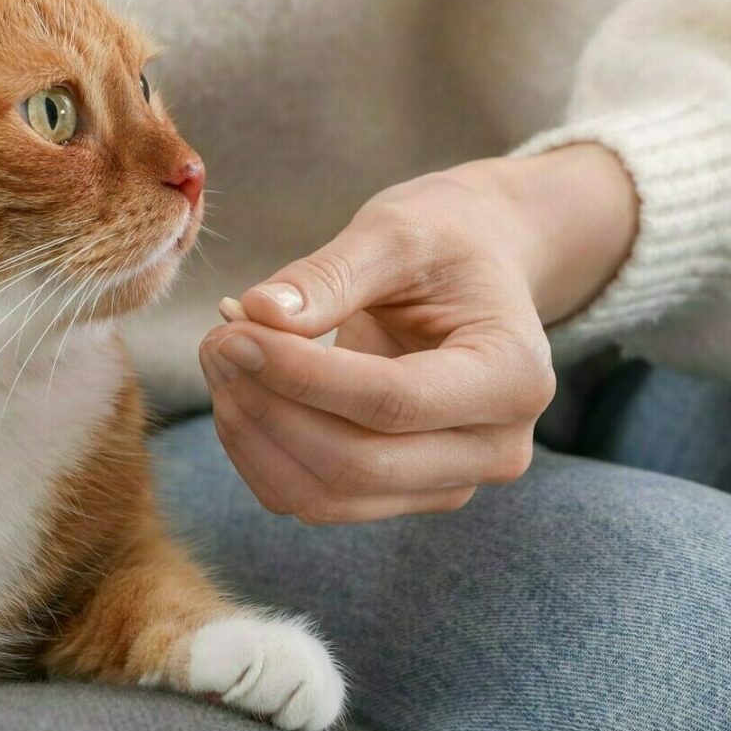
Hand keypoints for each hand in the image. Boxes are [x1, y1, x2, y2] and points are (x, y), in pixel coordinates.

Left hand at [198, 144, 636, 523]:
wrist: (477, 269)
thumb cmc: (444, 240)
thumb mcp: (396, 231)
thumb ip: (329, 274)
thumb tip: (257, 314)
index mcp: (513, 377)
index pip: (393, 401)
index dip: (301, 375)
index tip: (234, 330)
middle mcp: (494, 449)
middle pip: (358, 464)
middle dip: (269, 406)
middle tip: (216, 339)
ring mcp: (449, 484)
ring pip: (328, 497)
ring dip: (255, 436)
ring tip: (222, 358)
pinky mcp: (403, 496)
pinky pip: (314, 500)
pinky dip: (260, 453)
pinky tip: (241, 390)